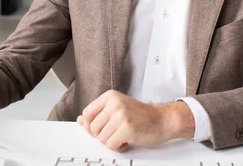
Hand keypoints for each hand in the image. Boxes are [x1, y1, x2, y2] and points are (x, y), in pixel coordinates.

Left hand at [77, 90, 193, 151]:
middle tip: (115, 133)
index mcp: (110, 96)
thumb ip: (99, 113)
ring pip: (101, 138)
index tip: (98, 129)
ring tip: (123, 136)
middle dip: (102, 135)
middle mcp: (114, 104)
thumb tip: (80, 120)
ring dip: (111, 142)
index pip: (86, 113)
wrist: (162, 120)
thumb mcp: (118, 108)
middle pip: (92, 128)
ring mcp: (120, 116)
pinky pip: (111, 145)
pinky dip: (119, 147)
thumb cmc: (142, 115)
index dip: (89, 126)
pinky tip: (127, 141)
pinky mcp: (126, 129)